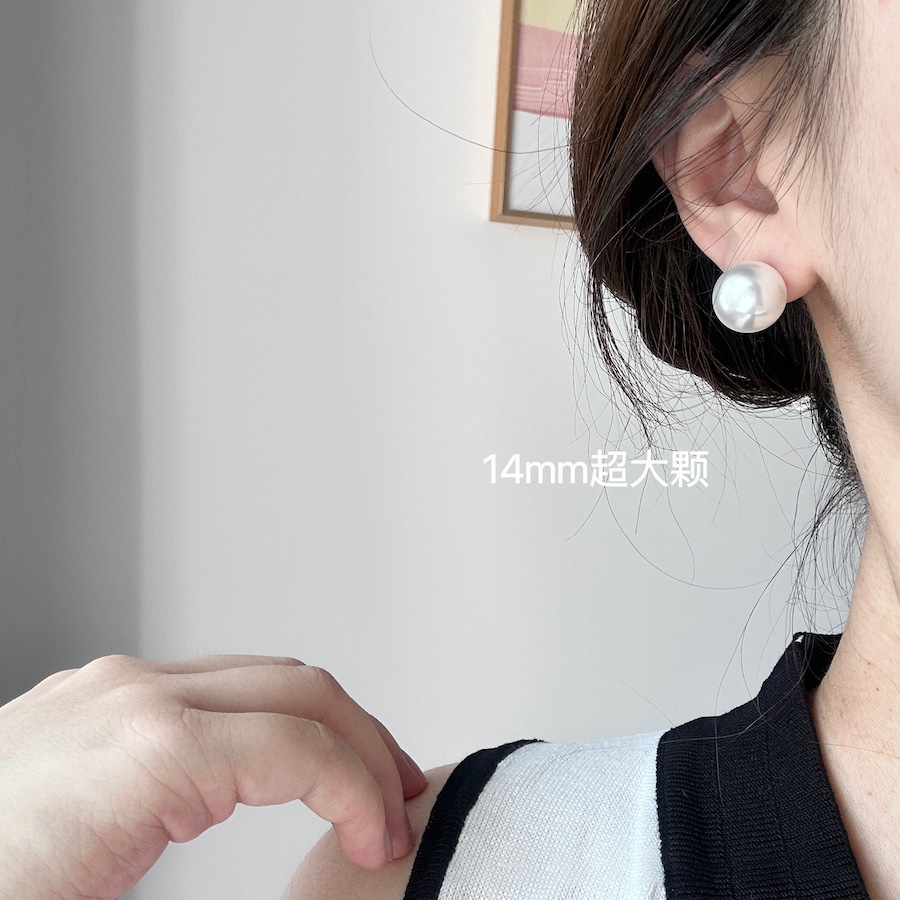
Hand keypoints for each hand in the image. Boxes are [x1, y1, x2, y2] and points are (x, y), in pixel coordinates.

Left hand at [0, 653, 427, 898]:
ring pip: (263, 673)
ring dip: (325, 722)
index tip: (383, 841)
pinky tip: (278, 758)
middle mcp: (136, 695)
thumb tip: (312, 892)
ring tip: (355, 773)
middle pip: (300, 687)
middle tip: (396, 801)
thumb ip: (231, 892)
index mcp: (148, 750)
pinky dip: (271, 717)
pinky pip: (216, 684)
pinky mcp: (99, 697)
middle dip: (366, 743)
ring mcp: (115, 687)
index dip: (364, 793)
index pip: (301, 745)